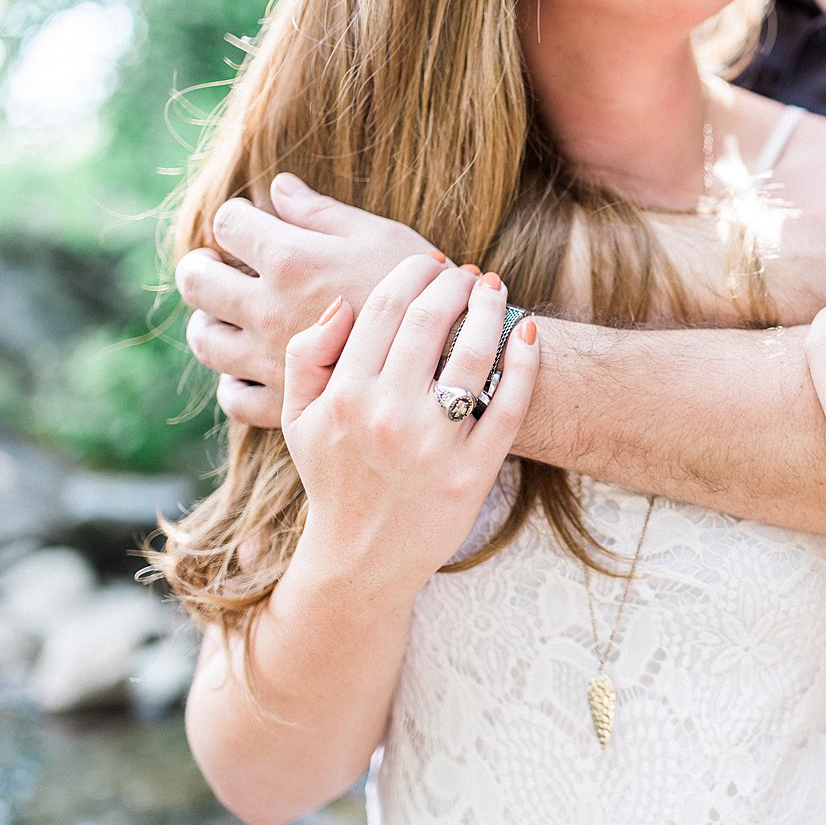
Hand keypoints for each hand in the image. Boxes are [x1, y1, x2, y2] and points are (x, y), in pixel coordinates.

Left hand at [176, 172, 438, 427]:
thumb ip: (321, 213)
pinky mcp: (287, 404)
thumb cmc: (426, 288)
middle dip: (201, 266)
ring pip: (206, 342)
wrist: (460, 359)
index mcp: (290, 260)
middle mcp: (268, 311)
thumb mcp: (380, 235)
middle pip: (198, 283)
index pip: (228, 223)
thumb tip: (280, 187)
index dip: (237, 216)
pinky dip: (233, 382)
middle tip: (214, 264)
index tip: (251, 220)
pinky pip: (234, 397)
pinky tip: (250, 369)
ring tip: (225, 315)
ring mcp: (272, 361)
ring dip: (207, 322)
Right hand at [280, 256, 538, 592]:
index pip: (382, 309)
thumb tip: (341, 303)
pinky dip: (523, 363)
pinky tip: (527, 334)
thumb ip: (307, 356)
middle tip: (466, 273)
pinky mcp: (473, 473)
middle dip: (453, 283)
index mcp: (344, 397)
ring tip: (494, 290)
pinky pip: (509, 406)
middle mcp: (387, 417)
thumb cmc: (333, 479)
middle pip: (429, 321)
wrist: (362, 559)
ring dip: (490, 309)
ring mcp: (434, 447)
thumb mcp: (297, 420)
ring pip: (473, 354)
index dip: (412, 275)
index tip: (429, 265)